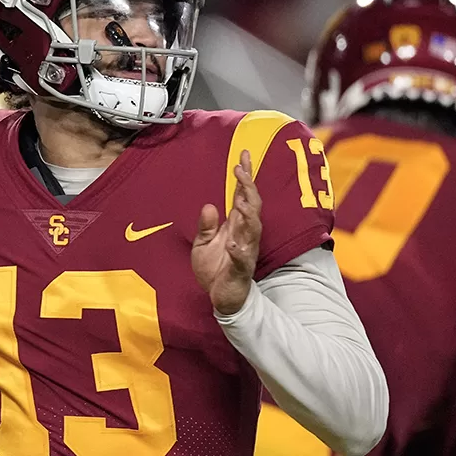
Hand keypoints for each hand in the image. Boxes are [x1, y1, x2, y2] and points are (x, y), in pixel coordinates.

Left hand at [192, 150, 261, 314]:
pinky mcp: (240, 270)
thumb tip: (209, 205)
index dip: (244, 177)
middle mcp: (244, 235)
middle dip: (247, 187)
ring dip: (248, 214)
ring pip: (253, 229)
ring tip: (242, 200)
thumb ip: (206, 226)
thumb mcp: (202, 244)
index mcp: (235, 226)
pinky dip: (238, 251)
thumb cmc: (215, 269)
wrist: (221, 298)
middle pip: (251, 206)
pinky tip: (232, 244)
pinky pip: (241, 259)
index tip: (243, 156)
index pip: (242, 197)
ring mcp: (245, 251)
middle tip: (241, 168)